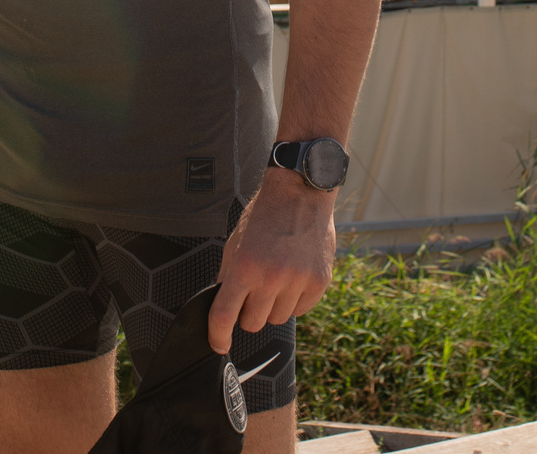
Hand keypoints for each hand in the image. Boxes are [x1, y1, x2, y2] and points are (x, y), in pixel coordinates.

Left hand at [208, 168, 335, 350]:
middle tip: (253, 291)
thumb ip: (228, 275)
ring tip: (276, 277)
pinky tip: (293, 276)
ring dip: (272, 306)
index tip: (219, 344)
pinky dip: (294, 300)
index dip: (218, 336)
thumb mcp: (236, 242)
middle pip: (252, 323)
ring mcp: (298, 281)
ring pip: (277, 319)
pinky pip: (300, 310)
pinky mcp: (319, 282)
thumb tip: (222, 306)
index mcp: (245, 267)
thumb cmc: (264, 216)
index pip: (224, 316)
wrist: (300, 193)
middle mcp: (271, 277)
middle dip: (248, 312)